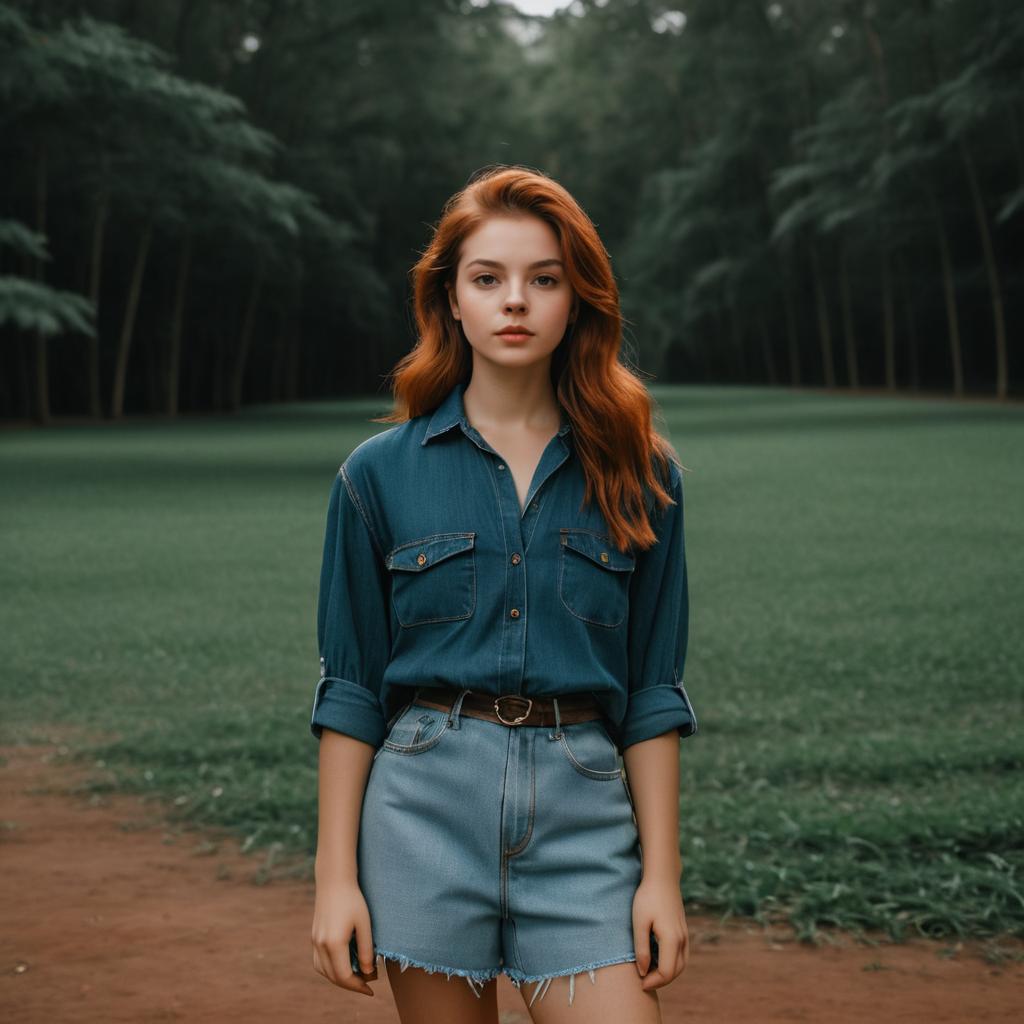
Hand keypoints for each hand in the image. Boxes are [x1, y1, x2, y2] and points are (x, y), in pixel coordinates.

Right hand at [311, 879, 376, 996]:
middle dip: (350, 984)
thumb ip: (366, 950)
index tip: (371, 989)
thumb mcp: (365, 924)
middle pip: (333, 977)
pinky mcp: (314, 936)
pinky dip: (330, 969)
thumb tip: (368, 972)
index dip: (358, 986)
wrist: (334, 880)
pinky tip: (343, 965)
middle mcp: (320, 945)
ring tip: (356, 977)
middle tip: (366, 984)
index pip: (344, 976)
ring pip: (324, 971)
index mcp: (334, 943)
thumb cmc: (353, 900)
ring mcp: (314, 941)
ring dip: (339, 978)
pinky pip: (319, 962)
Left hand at [632, 876, 688, 991]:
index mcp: (672, 939)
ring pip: (681, 965)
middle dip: (660, 981)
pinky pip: (681, 955)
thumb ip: (641, 949)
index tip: (639, 982)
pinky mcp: (683, 930)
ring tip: (649, 972)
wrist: (662, 877)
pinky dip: (672, 963)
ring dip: (667, 973)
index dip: (653, 982)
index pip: (666, 972)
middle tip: (643, 980)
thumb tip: (643, 971)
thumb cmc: (647, 898)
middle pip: (676, 972)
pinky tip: (657, 959)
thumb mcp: (639, 923)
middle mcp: (682, 940)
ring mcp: (685, 935)